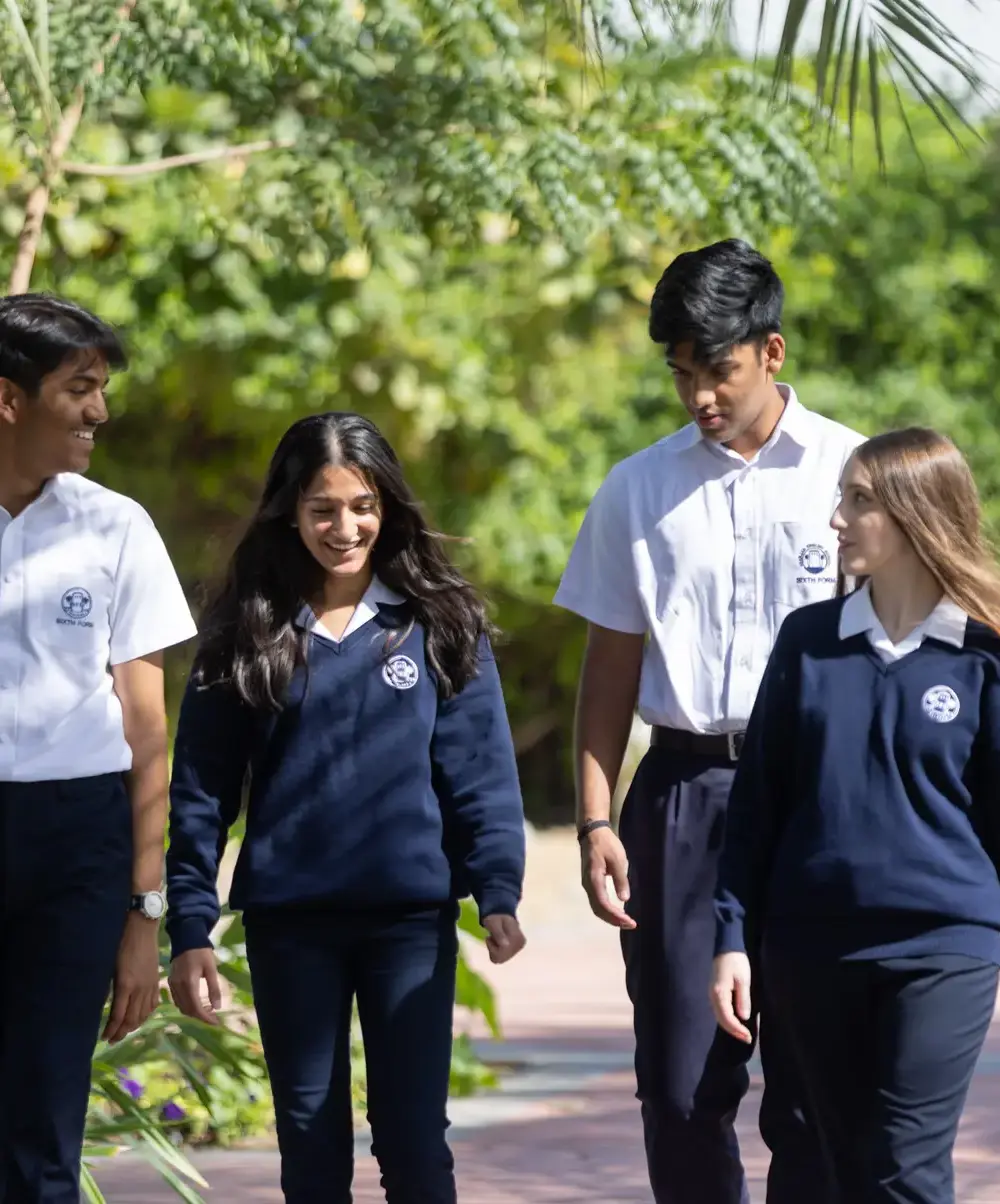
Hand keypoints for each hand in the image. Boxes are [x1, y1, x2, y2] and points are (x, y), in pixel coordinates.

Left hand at [103, 914, 161, 1043]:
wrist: (141, 930)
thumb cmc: (121, 945)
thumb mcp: (109, 968)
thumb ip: (108, 989)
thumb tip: (101, 1007)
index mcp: (125, 986)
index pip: (118, 1016)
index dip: (111, 1030)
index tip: (103, 1038)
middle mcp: (139, 989)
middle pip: (132, 1019)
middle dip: (121, 1033)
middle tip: (112, 1040)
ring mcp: (149, 986)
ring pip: (143, 1014)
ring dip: (133, 1026)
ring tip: (124, 1032)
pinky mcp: (156, 982)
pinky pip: (152, 1005)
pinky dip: (146, 1015)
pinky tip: (140, 1018)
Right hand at [168, 947, 222, 1024]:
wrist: (186, 939)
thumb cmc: (201, 952)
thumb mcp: (211, 969)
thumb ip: (214, 988)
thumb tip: (218, 1007)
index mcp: (188, 983)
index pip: (196, 1008)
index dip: (205, 1018)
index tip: (216, 1023)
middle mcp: (178, 986)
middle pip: (187, 1009)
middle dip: (201, 1016)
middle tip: (214, 1017)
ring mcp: (172, 985)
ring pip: (181, 1006)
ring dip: (193, 1012)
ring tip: (207, 1011)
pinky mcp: (170, 982)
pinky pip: (177, 1000)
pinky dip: (186, 1005)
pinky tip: (196, 1003)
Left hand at [482, 914, 525, 963]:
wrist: (500, 917)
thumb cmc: (496, 918)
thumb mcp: (494, 923)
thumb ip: (499, 934)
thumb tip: (506, 945)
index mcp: (519, 938)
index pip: (502, 950)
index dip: (492, 945)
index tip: (491, 935)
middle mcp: (520, 946)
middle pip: (501, 956)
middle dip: (493, 948)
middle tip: (492, 937)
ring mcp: (516, 951)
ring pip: (499, 959)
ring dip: (493, 950)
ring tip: (494, 940)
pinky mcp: (511, 954)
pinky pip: (498, 960)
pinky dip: (493, 953)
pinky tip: (495, 945)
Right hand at [580, 826, 635, 928]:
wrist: (592, 832)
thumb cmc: (606, 844)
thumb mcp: (617, 859)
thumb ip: (620, 879)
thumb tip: (624, 899)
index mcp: (594, 879)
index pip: (603, 904)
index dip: (616, 916)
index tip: (630, 921)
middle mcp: (588, 885)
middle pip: (598, 910)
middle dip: (614, 920)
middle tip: (630, 924)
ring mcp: (588, 884)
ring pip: (596, 907)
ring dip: (610, 917)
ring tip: (625, 921)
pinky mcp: (590, 882)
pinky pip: (597, 901)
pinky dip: (607, 910)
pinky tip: (616, 911)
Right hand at [710, 952, 753, 1043]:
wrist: (727, 946)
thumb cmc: (736, 961)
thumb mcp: (743, 979)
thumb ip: (743, 999)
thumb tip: (743, 1017)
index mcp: (719, 994)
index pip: (727, 1018)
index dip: (737, 1029)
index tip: (749, 1037)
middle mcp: (712, 996)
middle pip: (721, 1020)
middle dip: (734, 1031)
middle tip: (748, 1039)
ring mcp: (712, 994)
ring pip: (719, 1016)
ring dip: (730, 1026)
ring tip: (743, 1033)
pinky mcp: (715, 991)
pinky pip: (720, 1010)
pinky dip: (727, 1019)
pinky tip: (736, 1021)